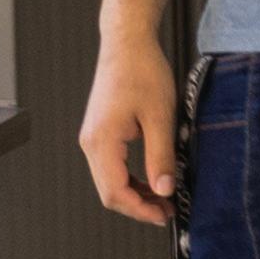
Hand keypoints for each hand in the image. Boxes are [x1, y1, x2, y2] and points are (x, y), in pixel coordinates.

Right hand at [79, 25, 180, 222]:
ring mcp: (93, 138)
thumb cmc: (142, 71)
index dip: (140, 210)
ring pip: (110, 181)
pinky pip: (112, 167)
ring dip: (135, 194)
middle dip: (138, 206)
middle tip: (168, 211)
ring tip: (164, 199)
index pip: (115, 192)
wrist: (127, 44)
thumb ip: (161, 157)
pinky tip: (152, 181)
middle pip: (109, 192)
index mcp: (101, 141)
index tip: (164, 215)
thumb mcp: (160, 117)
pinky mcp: (100, 133)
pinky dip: (131, 179)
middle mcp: (91, 142)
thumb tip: (164, 190)